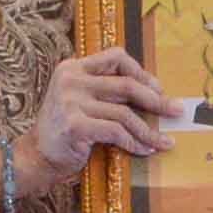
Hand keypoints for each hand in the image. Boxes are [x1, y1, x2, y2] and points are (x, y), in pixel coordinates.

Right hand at [16, 49, 178, 199]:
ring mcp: (71, 102)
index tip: (157, 89)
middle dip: (156, 100)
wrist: (37, 156)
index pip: (115, 57)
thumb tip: (152, 93)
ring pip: (124, 113)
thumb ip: (104, 90)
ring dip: (148, 130)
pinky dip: (134, 142)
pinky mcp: (75, 125)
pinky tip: (144, 150)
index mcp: (73, 68)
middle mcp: (71, 80)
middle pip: (126, 85)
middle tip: (176, 111)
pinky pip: (116, 131)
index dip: (141, 72)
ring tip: (164, 141)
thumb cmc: (64, 129)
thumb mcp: (79, 99)